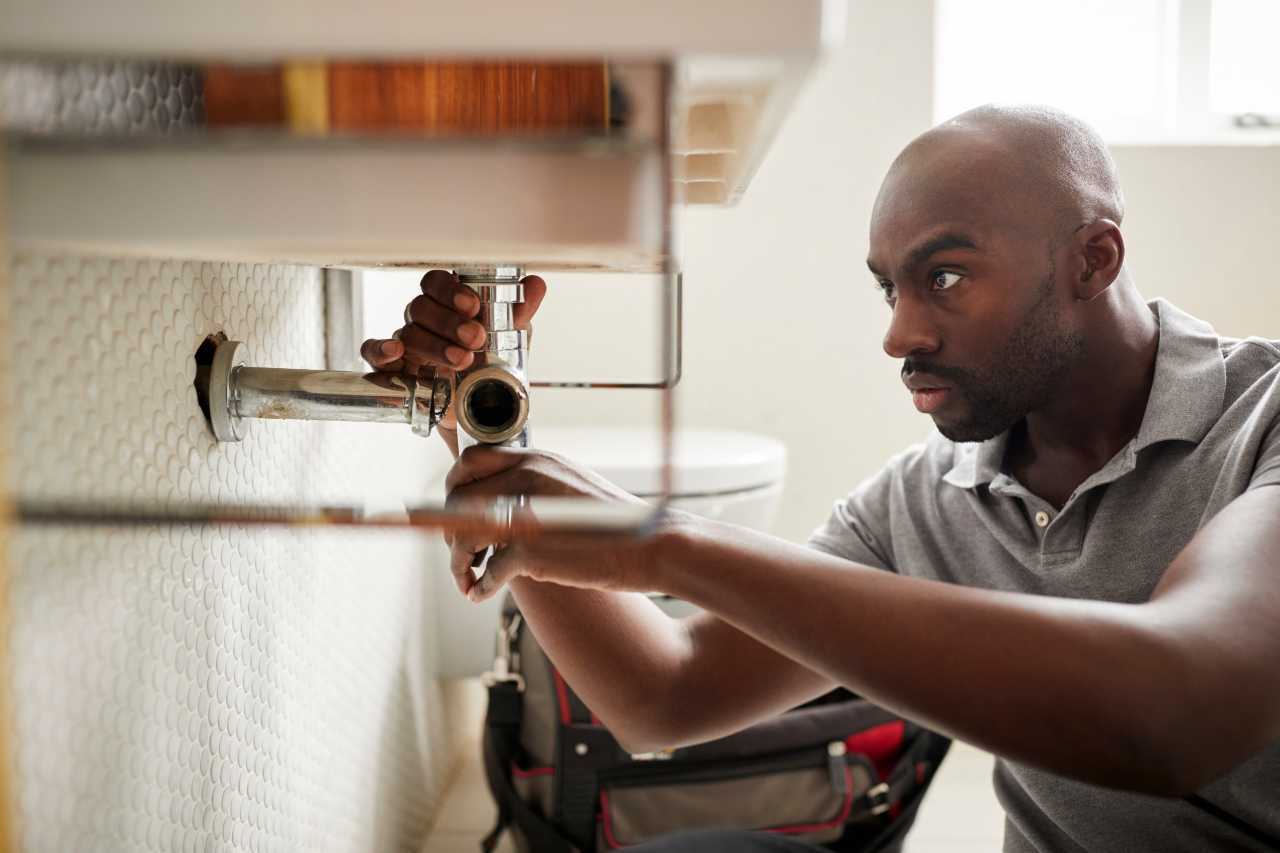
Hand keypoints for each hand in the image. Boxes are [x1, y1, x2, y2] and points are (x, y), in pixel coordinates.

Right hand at [361, 269, 547, 434]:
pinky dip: (381, 349)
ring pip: (408, 332)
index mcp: (448, 305)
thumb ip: (519, 313)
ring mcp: (407, 343)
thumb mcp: (511, 339)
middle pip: (421, 307)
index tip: (473, 306)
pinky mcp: (394, 370)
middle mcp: (424, 320)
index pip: (437, 283)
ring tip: (462, 361)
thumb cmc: (490, 365)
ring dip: (435, 345)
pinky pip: (374, 352)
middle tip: (475, 338)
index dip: (451, 291)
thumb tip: (535, 284)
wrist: (482, 412)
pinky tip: (396, 352)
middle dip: (449, 322)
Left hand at [444, 445, 658, 601]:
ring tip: (466, 578)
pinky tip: (480, 594)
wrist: (652, 544)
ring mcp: (526, 512)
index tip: (456, 511)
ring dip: (458, 561)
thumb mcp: (572, 486)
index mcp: (537, 459)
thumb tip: (504, 501)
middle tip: (463, 554)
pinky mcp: (530, 549)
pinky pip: (487, 570)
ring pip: (463, 533)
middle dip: (451, 530)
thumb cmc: (617, 523)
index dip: (454, 487)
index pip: (470, 461)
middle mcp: (527, 478)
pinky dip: (478, 585)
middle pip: (458, 498)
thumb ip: (538, 485)